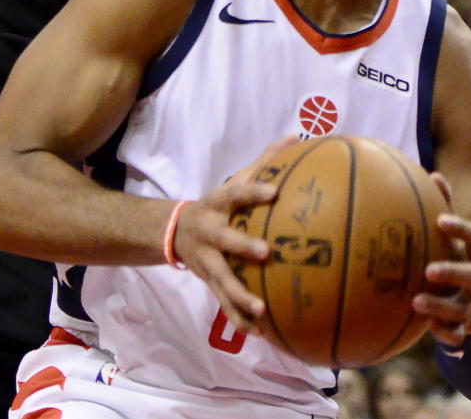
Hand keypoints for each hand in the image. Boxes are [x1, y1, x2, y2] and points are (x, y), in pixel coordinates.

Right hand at [173, 138, 299, 334]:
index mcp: (217, 203)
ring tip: (261, 309)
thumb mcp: (234, 181)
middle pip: (224, 239)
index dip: (252, 192)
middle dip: (243, 245)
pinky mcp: (209, 283)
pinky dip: (239, 319)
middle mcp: (209, 232)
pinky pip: (224, 304)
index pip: (235, 192)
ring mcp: (207, 260)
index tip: (274, 192)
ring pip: (222, 279)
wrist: (176, 231)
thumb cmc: (219, 204)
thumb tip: (295, 137)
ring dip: (240, 295)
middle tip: (266, 253)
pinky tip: (260, 333)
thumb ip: (264, 162)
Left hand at [412, 173, 470, 348]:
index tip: (440, 219)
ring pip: (465, 309)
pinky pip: (458, 335)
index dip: (462, 228)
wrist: (461, 299)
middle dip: (455, 272)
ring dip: (441, 305)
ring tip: (416, 301)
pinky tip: (427, 326)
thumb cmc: (447, 255)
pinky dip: (445, 333)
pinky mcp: (463, 328)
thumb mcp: (445, 234)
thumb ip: (441, 206)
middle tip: (428, 270)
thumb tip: (433, 174)